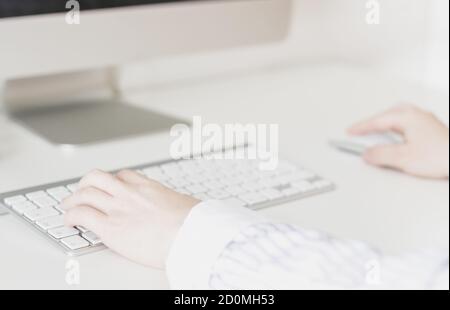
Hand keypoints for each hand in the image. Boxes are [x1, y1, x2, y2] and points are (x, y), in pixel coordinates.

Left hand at [62, 169, 199, 268]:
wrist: (192, 234)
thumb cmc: (193, 222)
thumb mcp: (185, 204)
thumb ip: (175, 205)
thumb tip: (181, 209)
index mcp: (149, 187)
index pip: (123, 176)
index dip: (112, 181)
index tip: (109, 187)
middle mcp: (130, 193)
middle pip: (98, 178)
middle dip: (86, 184)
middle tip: (82, 191)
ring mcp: (118, 208)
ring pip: (85, 193)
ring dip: (73, 198)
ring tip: (69, 205)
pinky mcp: (110, 227)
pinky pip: (81, 214)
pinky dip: (70, 216)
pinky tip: (69, 221)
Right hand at [348, 104, 448, 178]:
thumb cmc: (440, 156)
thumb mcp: (403, 158)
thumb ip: (380, 155)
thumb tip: (367, 153)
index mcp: (407, 116)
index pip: (377, 121)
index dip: (361, 127)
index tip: (350, 132)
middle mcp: (417, 114)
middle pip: (387, 115)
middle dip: (372, 123)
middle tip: (360, 132)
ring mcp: (425, 121)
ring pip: (398, 118)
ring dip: (385, 125)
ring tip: (375, 133)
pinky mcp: (431, 129)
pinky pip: (406, 124)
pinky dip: (396, 129)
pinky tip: (396, 137)